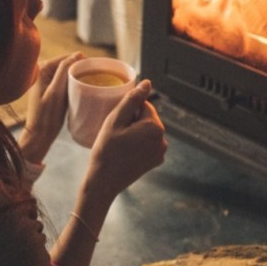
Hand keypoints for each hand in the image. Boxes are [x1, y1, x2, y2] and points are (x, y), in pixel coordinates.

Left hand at [18, 51, 83, 164]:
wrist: (40, 135)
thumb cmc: (47, 115)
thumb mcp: (57, 91)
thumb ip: (64, 70)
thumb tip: (77, 54)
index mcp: (41, 69)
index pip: (65, 58)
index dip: (80, 61)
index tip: (95, 68)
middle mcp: (41, 72)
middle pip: (66, 65)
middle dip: (78, 69)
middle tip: (94, 76)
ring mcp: (45, 81)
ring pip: (66, 74)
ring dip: (76, 76)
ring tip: (89, 82)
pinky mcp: (49, 90)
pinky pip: (64, 82)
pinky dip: (72, 84)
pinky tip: (80, 89)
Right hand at [83, 80, 166, 201]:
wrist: (104, 182)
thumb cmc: (106, 151)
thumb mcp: (115, 121)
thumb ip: (132, 100)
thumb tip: (147, 83)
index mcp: (155, 127)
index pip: (143, 105)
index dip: (128, 111)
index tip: (116, 124)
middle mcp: (163, 139)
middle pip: (147, 118)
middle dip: (133, 121)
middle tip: (116, 134)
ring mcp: (160, 152)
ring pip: (147, 131)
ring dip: (135, 132)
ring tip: (120, 144)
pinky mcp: (156, 161)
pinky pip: (148, 144)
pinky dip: (138, 144)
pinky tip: (125, 152)